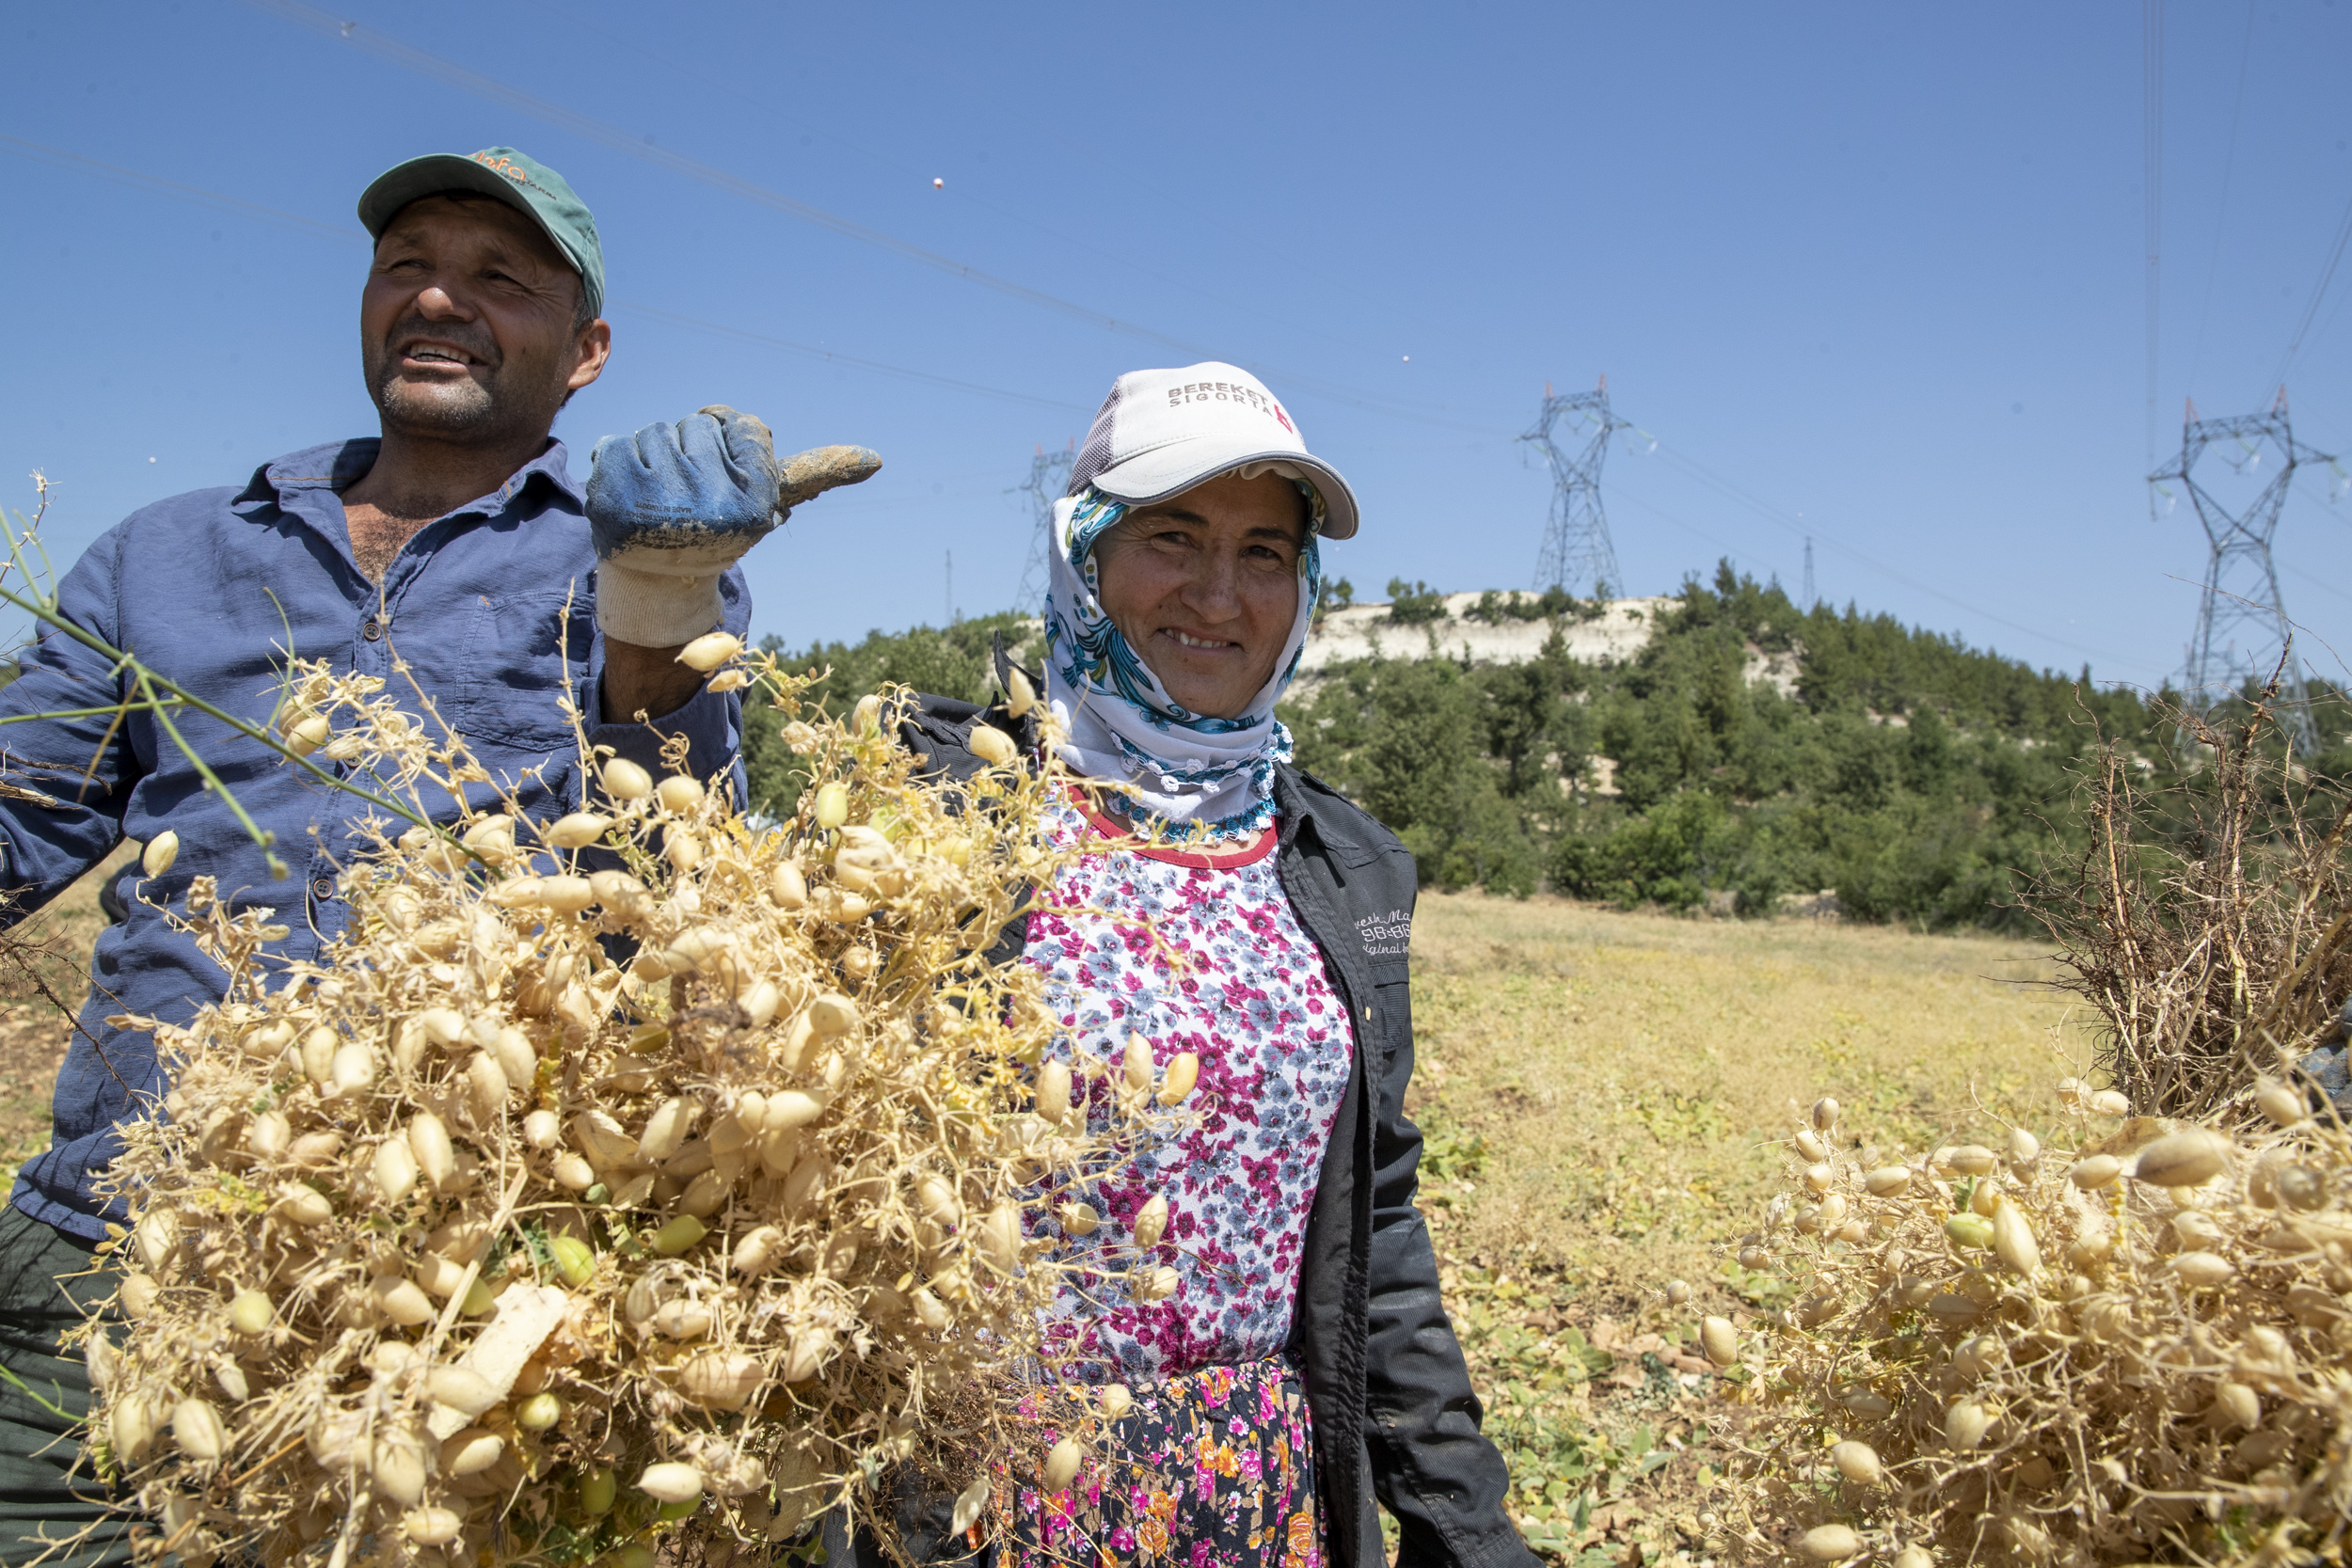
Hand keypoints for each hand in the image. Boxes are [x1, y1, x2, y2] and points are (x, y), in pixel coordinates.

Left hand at [586, 408, 877, 647]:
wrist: (658, 578)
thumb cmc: (721, 529)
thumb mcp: (770, 499)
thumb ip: (818, 471)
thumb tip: (877, 458)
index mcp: (755, 505)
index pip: (748, 427)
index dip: (735, 437)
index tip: (727, 468)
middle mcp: (711, 506)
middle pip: (699, 426)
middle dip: (695, 449)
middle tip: (690, 493)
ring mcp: (658, 503)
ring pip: (659, 431)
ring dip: (657, 455)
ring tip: (659, 496)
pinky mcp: (614, 496)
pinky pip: (618, 442)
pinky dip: (620, 459)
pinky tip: (630, 493)